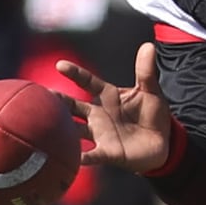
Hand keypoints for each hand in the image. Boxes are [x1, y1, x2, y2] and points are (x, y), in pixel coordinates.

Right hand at [57, 46, 180, 176]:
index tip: (60, 65)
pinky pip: (90, 155)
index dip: (75, 74)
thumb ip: (146, 71)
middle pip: (72, 106)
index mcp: (107, 96)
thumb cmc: (153, 115)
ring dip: (62, 128)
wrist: (163, 143)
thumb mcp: (151, 91)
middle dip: (58, 101)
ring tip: (46, 126)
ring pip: (74, 130)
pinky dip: (80, 157)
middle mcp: (98, 114)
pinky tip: (70, 158)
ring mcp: (100, 133)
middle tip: (42, 96)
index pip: (87, 82)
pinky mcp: (107, 152)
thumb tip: (149, 46)